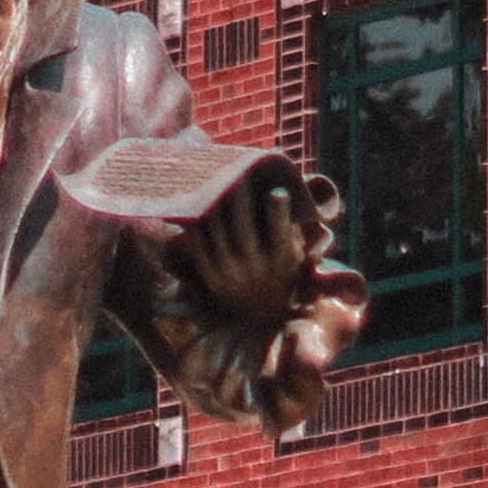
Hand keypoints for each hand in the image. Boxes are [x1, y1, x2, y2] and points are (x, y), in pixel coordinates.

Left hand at [174, 167, 347, 332]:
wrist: (261, 314)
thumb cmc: (282, 270)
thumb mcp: (295, 253)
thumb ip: (291, 226)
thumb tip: (288, 189)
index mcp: (281, 260)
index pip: (280, 234)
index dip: (279, 214)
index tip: (278, 192)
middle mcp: (256, 268)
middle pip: (244, 230)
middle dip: (239, 201)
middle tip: (235, 174)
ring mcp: (231, 274)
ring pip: (218, 236)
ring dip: (214, 208)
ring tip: (211, 184)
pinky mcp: (211, 277)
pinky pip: (199, 248)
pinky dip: (195, 228)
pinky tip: (193, 208)